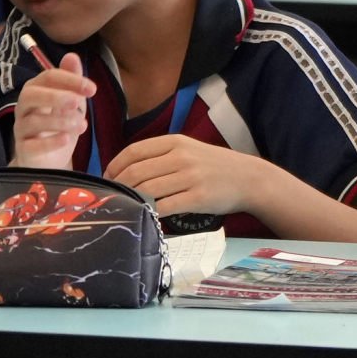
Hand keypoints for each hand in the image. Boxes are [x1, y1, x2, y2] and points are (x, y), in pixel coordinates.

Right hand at [10, 46, 95, 170]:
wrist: (49, 160)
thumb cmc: (58, 126)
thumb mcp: (70, 102)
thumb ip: (71, 80)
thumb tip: (72, 56)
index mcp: (36, 90)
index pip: (48, 77)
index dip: (70, 80)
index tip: (92, 89)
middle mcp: (24, 107)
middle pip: (30, 95)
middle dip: (54, 96)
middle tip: (77, 102)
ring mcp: (22, 128)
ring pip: (34, 120)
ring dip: (60, 121)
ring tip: (82, 125)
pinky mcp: (24, 149)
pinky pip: (32, 145)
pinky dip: (50, 142)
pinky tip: (66, 139)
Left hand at [108, 133, 285, 223]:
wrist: (248, 178)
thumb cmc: (214, 166)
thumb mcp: (189, 150)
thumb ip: (161, 156)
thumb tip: (126, 171)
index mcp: (175, 142)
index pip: (134, 151)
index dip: (115, 166)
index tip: (108, 179)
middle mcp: (181, 157)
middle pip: (136, 172)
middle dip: (119, 186)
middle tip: (112, 197)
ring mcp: (190, 177)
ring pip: (147, 190)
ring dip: (132, 200)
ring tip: (126, 207)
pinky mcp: (198, 198)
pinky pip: (165, 206)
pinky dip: (151, 212)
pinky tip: (146, 215)